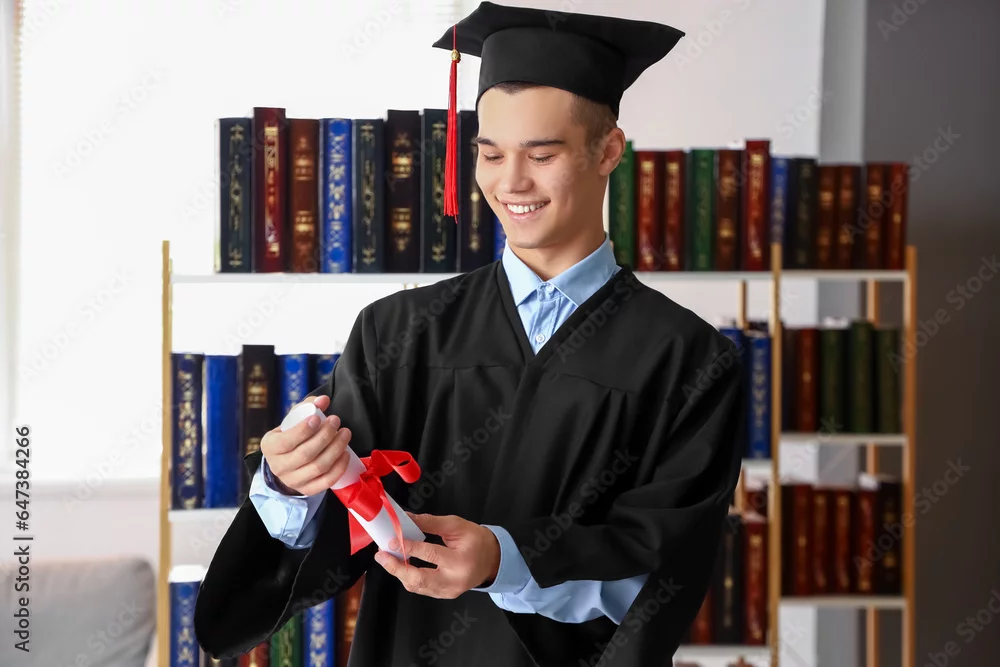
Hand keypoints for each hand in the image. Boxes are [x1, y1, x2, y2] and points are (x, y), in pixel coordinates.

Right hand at [260, 395, 352, 496]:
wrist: (286, 462)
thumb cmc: (291, 437)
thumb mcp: (292, 420)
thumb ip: (307, 407)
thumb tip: (324, 400)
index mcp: (270, 447)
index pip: (286, 441)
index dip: (303, 430)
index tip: (318, 418)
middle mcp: (278, 466)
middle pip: (305, 454)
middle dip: (324, 436)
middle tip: (336, 421)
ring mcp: (293, 481)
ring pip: (318, 467)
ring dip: (335, 449)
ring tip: (345, 434)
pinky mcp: (307, 489)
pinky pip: (326, 482)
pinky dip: (339, 468)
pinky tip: (345, 453)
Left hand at [373, 512, 500, 598]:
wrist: (492, 561)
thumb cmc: (476, 540)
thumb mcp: (457, 525)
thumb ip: (431, 522)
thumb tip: (406, 519)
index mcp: (461, 561)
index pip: (431, 554)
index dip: (409, 547)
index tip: (391, 540)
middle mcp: (455, 581)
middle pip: (419, 579)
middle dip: (396, 567)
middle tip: (381, 556)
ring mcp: (449, 592)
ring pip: (417, 586)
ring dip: (399, 572)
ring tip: (386, 558)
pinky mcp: (444, 595)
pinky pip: (421, 588)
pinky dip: (408, 577)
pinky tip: (400, 565)